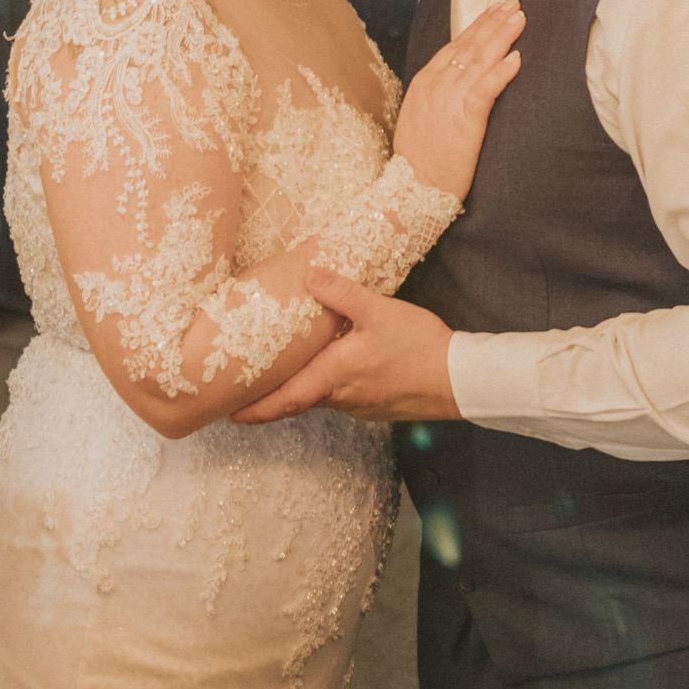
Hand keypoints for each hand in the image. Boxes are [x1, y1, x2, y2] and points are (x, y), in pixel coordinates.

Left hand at [232, 267, 460, 424]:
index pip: (286, 399)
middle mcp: (342, 397)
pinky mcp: (376, 404)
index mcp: (334, 377)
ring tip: (282, 370)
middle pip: (299, 398)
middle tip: (245, 387)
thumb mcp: (378, 311)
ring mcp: (360, 405)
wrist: (460, 380)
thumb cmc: (418, 347)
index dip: (256, 408)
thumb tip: (308, 273)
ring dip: (301, 386)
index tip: (228, 414)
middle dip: (272, 394)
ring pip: (321, 395)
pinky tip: (330, 365)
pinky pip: (341, 394)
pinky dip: (326, 383)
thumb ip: (342, 293)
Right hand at [392, 0, 523, 201]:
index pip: (455, 45)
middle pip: (469, 46)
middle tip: (515, 3)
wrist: (411, 189)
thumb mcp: (421, 116)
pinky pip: (486, 89)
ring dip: (502, 37)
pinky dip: (501, 72)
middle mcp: (435, 84)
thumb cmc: (419, 158)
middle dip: (494, 22)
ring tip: (520, 19)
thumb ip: (437, 94)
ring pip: (479, 60)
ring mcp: (449, 100)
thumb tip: (457, 79)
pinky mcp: (464, 120)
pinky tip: (516, 58)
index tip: (496, 10)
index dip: (478, 26)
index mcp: (425, 81)